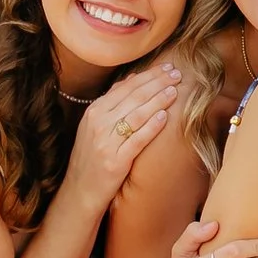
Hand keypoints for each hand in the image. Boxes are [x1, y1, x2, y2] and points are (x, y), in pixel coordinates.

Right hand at [64, 60, 180, 204]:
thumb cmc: (92, 156)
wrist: (80, 191)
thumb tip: (133, 78)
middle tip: (177, 73)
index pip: (125, 87)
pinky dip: (151, 127)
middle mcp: (98, 123)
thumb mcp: (95, 126)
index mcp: (94, 112)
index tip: (167, 67)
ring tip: (175, 90)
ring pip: (136, 115)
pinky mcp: (115, 161)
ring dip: (157, 100)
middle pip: (132, 97)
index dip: (148, 76)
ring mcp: (106, 142)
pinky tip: (164, 116)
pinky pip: (136, 140)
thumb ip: (112, 102)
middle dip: (157, 83)